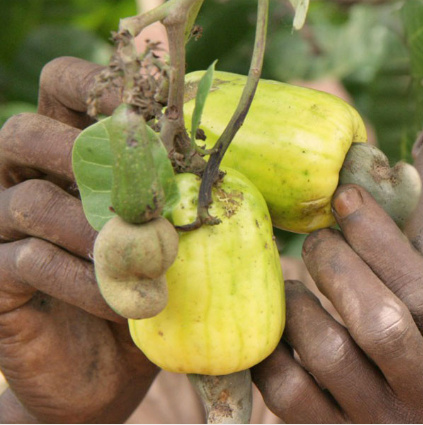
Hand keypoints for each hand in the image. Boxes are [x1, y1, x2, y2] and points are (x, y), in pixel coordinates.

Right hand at [0, 57, 157, 422]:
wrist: (109, 371)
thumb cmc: (152, 288)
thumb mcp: (175, 237)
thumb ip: (186, 196)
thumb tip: (224, 162)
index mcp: (71, 152)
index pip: (62, 88)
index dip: (94, 82)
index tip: (143, 107)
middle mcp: (26, 179)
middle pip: (24, 131)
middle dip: (83, 151)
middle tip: (136, 188)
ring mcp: (3, 227)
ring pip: (31, 200)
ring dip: (97, 227)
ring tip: (145, 258)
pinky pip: (31, 262)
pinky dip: (84, 280)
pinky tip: (122, 302)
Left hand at [252, 185, 422, 422]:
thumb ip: (414, 281)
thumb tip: (354, 200)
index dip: (380, 239)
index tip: (346, 198)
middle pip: (380, 323)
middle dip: (338, 266)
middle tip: (318, 241)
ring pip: (329, 354)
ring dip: (299, 304)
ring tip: (292, 286)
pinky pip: (287, 392)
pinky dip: (271, 349)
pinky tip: (275, 327)